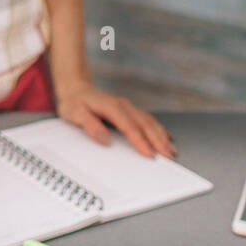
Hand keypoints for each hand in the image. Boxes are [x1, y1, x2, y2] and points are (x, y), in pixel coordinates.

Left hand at [54, 83, 175, 157]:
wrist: (75, 88)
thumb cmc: (74, 102)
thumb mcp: (74, 113)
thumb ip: (90, 125)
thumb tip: (104, 139)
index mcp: (112, 107)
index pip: (130, 127)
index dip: (140, 141)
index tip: (149, 154)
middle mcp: (123, 106)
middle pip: (145, 125)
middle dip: (158, 141)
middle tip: (168, 156)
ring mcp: (128, 107)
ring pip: (149, 122)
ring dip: (161, 136)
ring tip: (171, 150)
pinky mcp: (129, 111)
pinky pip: (147, 120)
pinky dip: (158, 130)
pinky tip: (166, 138)